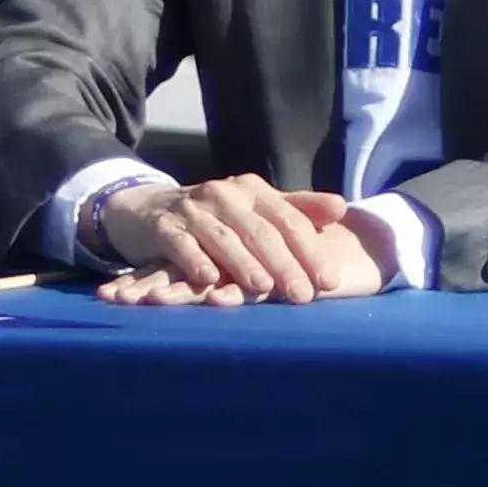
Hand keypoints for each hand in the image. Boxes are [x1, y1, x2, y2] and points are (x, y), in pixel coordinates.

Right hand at [86, 177, 387, 305]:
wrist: (146, 208)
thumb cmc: (212, 216)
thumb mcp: (253, 208)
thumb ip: (296, 209)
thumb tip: (342, 208)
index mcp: (252, 191)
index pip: (288, 221)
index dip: (309, 250)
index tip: (328, 281)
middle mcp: (225, 195)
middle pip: (260, 232)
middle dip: (284, 264)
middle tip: (303, 295)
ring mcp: (193, 210)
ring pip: (224, 238)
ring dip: (243, 264)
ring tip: (263, 288)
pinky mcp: (163, 226)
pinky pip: (181, 244)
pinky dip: (194, 260)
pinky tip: (207, 279)